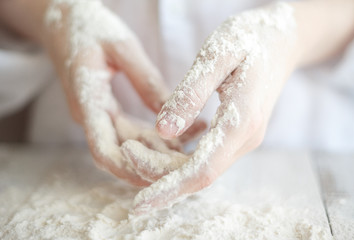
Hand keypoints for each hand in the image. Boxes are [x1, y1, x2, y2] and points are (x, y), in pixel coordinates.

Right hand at [42, 1, 205, 185]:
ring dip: (161, 152)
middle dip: (155, 164)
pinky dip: (159, 136)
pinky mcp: (109, 113)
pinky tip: (186, 130)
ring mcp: (100, 116)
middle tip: (192, 160)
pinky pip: (134, 132)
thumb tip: (171, 113)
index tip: (160, 175)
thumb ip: (146, 80)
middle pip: (122, 154)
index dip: (129, 168)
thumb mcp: (121, 47)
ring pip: (132, 146)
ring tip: (197, 141)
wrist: (64, 20)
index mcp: (87, 101)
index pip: (103, 149)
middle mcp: (92, 116)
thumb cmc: (89, 27)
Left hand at [133, 2, 299, 211]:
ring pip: (199, 166)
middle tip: (126, 149)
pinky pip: (205, 155)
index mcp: (241, 122)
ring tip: (136, 145)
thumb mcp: (216, 55)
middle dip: (157, 172)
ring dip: (165, 164)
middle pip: (197, 173)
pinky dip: (178, 155)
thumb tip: (163, 130)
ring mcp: (242, 139)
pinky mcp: (236, 134)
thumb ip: (190, 94)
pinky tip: (158, 143)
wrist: (280, 41)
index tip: (139, 204)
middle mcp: (245, 139)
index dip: (168, 188)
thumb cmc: (249, 40)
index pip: (202, 170)